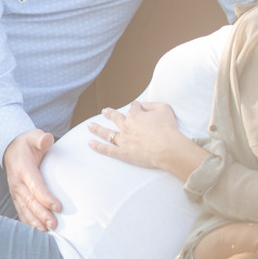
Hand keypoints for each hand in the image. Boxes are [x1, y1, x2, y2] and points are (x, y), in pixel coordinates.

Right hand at [3, 129, 60, 230]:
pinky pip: (20, 210)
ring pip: (24, 208)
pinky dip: (27, 221)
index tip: (58, 207)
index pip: (36, 186)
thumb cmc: (26, 143)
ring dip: (34, 221)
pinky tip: (36, 230)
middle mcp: (17, 182)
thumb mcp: (33, 136)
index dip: (46, 198)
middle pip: (30, 201)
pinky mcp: (15, 196)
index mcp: (23, 170)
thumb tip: (47, 139)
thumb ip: (41, 138)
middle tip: (54, 224)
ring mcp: (15, 191)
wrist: (9, 148)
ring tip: (46, 231)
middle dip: (42, 214)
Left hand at [87, 101, 202, 178]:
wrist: (168, 149)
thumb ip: (153, 105)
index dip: (137, 107)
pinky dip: (98, 147)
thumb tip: (144, 105)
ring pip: (107, 134)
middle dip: (110, 114)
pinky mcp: (123, 153)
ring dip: (97, 129)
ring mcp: (123, 140)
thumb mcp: (164, 109)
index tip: (138, 107)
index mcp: (135, 116)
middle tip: (104, 111)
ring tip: (89, 126)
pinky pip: (107, 150)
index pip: (134, 108)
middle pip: (115, 118)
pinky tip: (90, 143)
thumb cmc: (168, 129)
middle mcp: (126, 127)